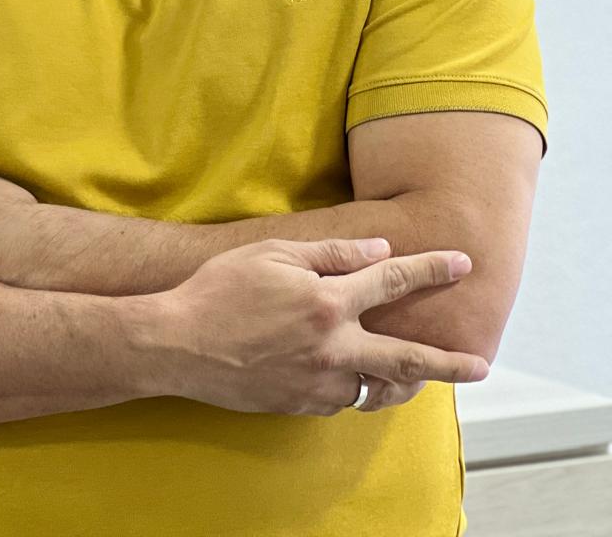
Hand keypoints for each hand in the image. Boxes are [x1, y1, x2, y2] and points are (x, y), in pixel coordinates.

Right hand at [159, 239, 488, 416]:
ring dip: (390, 376)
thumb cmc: (220, 290)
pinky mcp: (300, 406)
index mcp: (327, 302)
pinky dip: (347, 384)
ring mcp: (317, 383)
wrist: (177, 344)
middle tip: (480, 365)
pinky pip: (338, 397)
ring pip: (372, 384)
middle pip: (406, 358)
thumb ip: (330, 253)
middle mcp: (332, 347)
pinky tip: (338, 370)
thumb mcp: (273, 253)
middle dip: (448, 362)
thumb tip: (378, 250)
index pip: (392, 280)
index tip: (461, 263)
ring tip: (407, 372)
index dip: (430, 269)